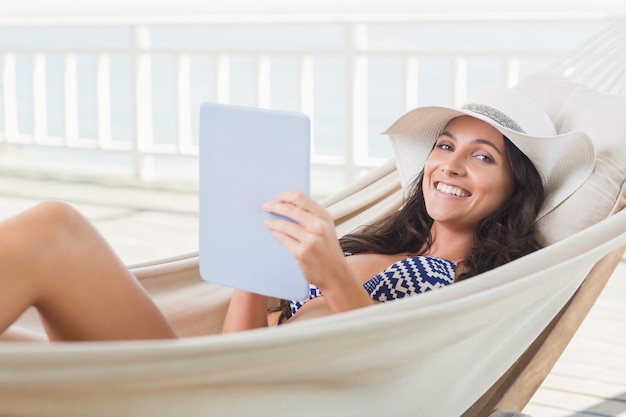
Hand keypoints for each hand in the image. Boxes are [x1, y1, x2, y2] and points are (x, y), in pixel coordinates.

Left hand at [261, 191, 373, 311]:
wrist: (335, 274)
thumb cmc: (327, 249)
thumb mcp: (325, 227)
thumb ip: (310, 215)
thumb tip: (286, 204)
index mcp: (324, 216)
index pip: (300, 197)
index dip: (284, 196)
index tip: (276, 198)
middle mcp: (318, 226)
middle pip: (290, 209)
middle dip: (274, 206)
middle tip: (265, 206)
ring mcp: (310, 240)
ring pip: (284, 225)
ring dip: (272, 222)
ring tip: (266, 222)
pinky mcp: (302, 253)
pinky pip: (283, 239)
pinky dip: (275, 234)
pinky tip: (273, 232)